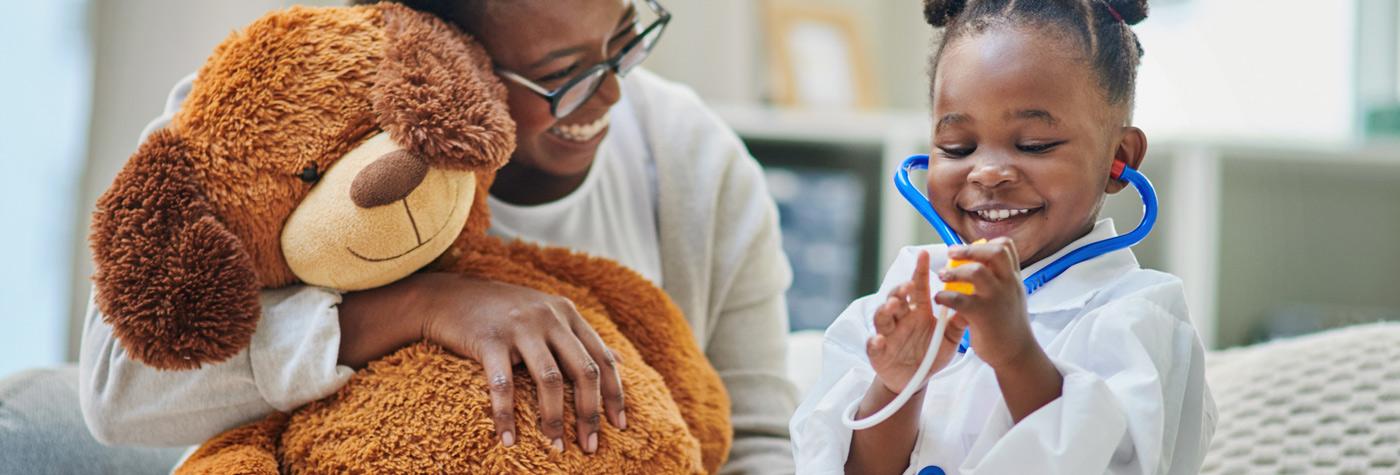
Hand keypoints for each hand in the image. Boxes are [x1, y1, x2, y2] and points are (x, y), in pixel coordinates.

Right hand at [339, 272, 624, 453]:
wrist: (447, 296)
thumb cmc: (502, 312)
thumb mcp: (547, 313)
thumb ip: (580, 337)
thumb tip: (620, 361)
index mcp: (567, 314)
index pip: (603, 358)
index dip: (614, 394)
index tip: (619, 426)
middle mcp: (549, 317)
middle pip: (583, 371)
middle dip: (590, 413)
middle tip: (590, 446)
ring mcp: (520, 326)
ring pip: (550, 380)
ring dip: (554, 419)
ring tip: (556, 447)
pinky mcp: (489, 339)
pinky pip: (504, 385)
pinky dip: (507, 416)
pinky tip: (508, 440)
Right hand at [866, 251, 967, 393]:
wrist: (916, 380)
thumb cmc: (931, 354)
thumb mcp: (950, 340)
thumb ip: (958, 323)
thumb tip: (972, 302)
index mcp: (919, 311)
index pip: (918, 287)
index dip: (920, 271)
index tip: (924, 254)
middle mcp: (901, 319)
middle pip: (895, 298)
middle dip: (898, 291)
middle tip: (907, 288)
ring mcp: (888, 334)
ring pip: (881, 317)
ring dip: (885, 310)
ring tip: (893, 306)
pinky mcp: (878, 352)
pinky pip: (873, 345)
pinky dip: (874, 342)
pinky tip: (880, 340)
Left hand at [934, 237, 1034, 368]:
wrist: (1017, 354)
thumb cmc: (1009, 325)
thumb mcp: (1011, 295)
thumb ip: (999, 279)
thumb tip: (979, 262)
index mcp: (1013, 278)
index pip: (1005, 246)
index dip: (986, 243)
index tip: (972, 248)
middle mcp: (1008, 284)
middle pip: (994, 252)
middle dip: (969, 249)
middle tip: (951, 253)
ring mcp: (997, 299)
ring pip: (977, 272)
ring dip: (955, 271)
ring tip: (942, 276)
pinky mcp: (984, 316)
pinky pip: (961, 299)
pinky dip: (946, 296)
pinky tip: (940, 298)